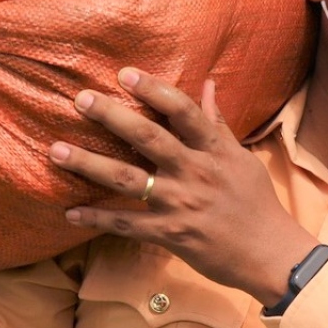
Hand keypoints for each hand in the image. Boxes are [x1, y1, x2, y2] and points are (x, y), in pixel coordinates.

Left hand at [49, 67, 319, 305]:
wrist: (272, 254)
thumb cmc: (257, 203)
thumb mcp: (241, 158)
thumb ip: (217, 123)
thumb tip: (207, 83)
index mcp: (214, 149)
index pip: (182, 111)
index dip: (153, 90)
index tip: (124, 74)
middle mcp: (195, 171)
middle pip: (147, 138)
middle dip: (111, 117)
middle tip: (80, 100)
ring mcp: (181, 203)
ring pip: (127, 179)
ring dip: (88, 164)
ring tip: (55, 150)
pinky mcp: (171, 234)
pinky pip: (126, 224)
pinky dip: (98, 218)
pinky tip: (70, 213)